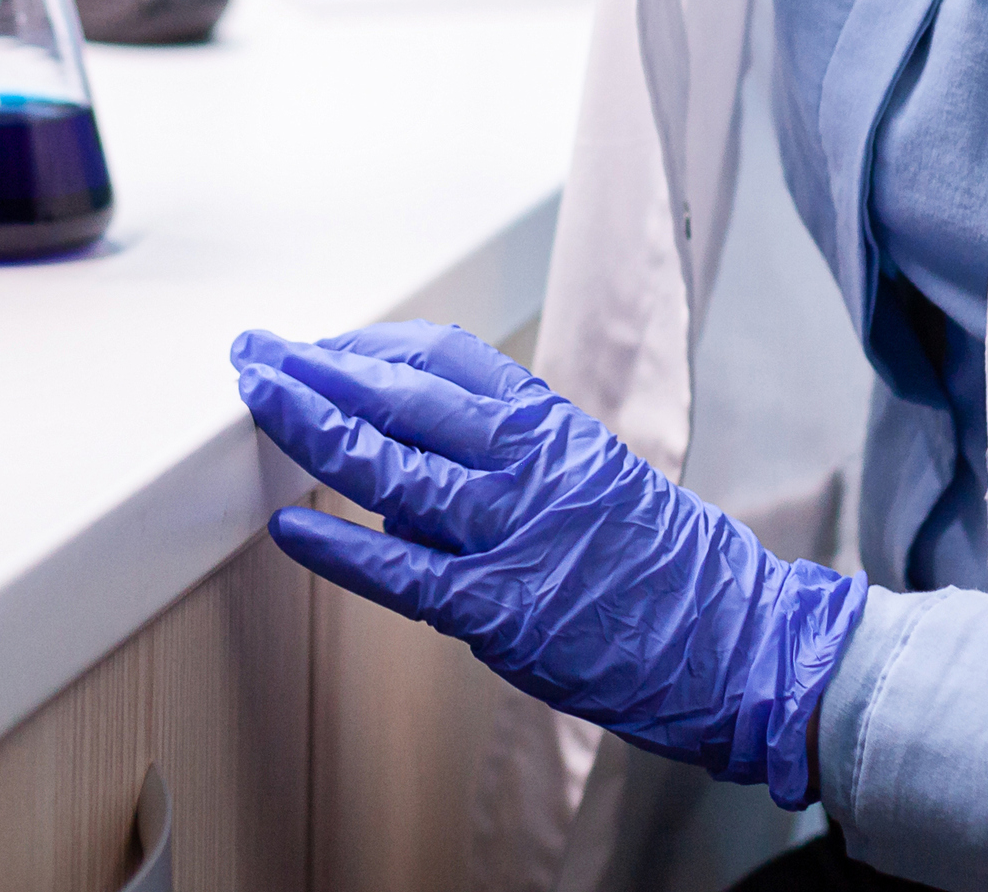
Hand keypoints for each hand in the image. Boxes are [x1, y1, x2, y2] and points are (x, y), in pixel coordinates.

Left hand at [232, 321, 862, 803]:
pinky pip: (403, 573)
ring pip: (391, 468)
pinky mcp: (502, 612)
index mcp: (552, 426)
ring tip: (255, 401)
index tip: (319, 346)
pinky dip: (339, 551)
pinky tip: (289, 529)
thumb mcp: (589, 475)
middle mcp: (528, 467)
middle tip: (253, 352)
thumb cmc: (660, 564)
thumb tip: (408, 453)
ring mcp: (513, 538)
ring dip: (310, 428)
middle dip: (315, 369)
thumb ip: (502, 460)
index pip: (442, 358)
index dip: (367, 347)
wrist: (735, 642)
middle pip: (401, 396)